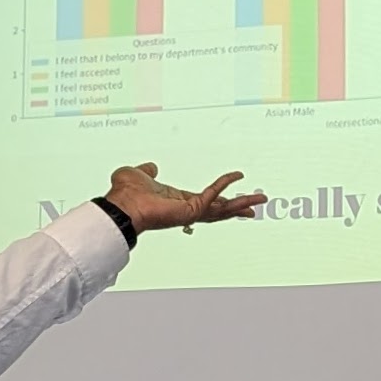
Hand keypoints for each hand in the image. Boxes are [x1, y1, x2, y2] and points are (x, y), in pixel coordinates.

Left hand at [105, 162, 263, 235]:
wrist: (120, 205)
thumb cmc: (124, 194)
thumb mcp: (138, 174)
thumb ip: (147, 171)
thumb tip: (151, 167)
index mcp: (176, 202)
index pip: (204, 200)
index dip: (220, 196)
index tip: (233, 195)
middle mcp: (185, 210)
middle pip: (219, 210)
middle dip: (239, 207)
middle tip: (257, 203)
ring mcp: (189, 212)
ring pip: (222, 209)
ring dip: (242, 203)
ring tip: (261, 199)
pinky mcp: (190, 210)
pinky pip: (212, 194)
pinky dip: (224, 183)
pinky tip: (237, 175)